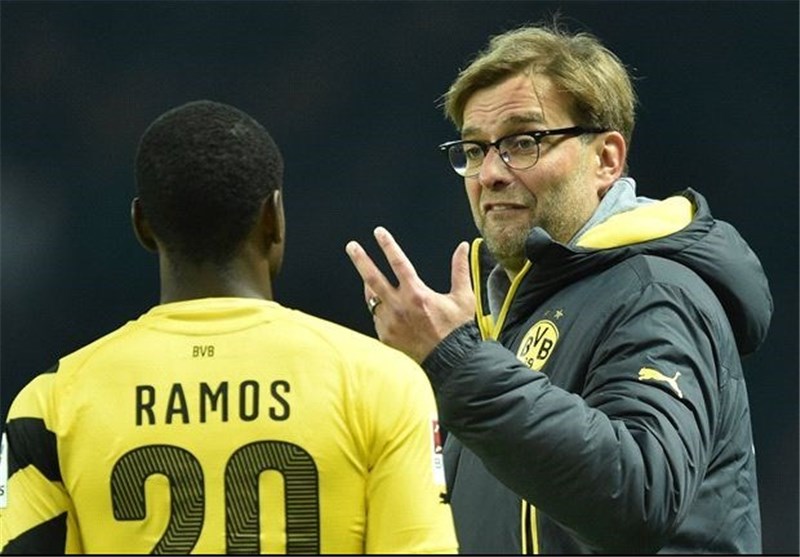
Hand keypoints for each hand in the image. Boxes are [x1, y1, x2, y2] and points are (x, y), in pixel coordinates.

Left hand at [345, 226, 474, 362]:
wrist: (450, 362)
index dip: (388, 245)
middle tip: (351, 246)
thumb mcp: (463, 298)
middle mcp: (399, 307)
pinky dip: (379, 310)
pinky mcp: (385, 337)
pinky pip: (376, 318)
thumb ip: (460, 269)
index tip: (378, 232)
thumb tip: (462, 246)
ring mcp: (389, 323)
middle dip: (360, 260)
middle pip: (372, 278)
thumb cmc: (457, 330)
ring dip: (368, 286)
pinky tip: (383, 308)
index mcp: (417, 294)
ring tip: (367, 278)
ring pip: (371, 299)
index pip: (398, 263)